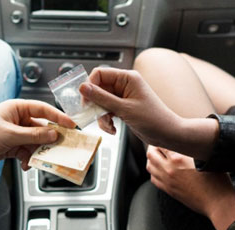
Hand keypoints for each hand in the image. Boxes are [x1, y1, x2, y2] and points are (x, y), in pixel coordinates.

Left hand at [0, 100, 75, 169]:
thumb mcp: (10, 134)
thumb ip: (34, 135)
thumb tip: (54, 134)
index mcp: (18, 109)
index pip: (44, 110)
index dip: (59, 117)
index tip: (72, 125)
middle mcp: (20, 120)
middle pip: (43, 128)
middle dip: (50, 140)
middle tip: (61, 148)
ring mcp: (18, 133)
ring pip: (36, 143)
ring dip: (38, 153)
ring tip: (39, 161)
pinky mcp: (14, 146)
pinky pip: (28, 152)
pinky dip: (29, 159)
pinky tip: (25, 165)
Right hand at [79, 67, 218, 159]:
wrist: (166, 134)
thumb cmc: (153, 119)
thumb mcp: (124, 109)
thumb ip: (102, 98)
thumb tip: (83, 88)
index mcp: (127, 78)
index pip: (100, 74)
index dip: (90, 86)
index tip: (86, 101)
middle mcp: (124, 85)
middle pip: (98, 90)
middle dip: (96, 106)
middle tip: (96, 116)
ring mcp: (123, 97)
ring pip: (101, 103)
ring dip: (101, 117)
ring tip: (109, 126)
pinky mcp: (122, 108)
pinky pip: (107, 111)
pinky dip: (106, 121)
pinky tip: (113, 129)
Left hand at [146, 146, 234, 229]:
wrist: (216, 201)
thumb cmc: (215, 180)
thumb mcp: (204, 159)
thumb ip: (190, 150)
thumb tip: (184, 143)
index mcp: (178, 159)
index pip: (161, 144)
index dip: (162, 138)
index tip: (165, 137)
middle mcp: (169, 169)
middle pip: (151, 154)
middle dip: (152, 147)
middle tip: (157, 145)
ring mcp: (167, 180)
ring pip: (149, 166)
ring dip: (151, 159)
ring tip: (156, 156)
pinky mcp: (168, 190)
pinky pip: (153, 178)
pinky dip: (153, 172)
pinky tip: (159, 170)